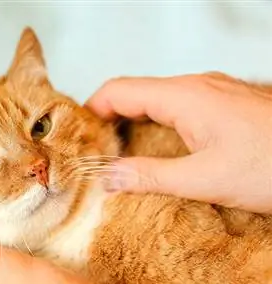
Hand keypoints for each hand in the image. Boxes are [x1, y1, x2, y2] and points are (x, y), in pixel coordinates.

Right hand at [86, 72, 271, 213]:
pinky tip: (158, 152)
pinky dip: (157, 126)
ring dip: (133, 124)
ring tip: (120, 157)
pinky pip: (177, 108)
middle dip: (108, 120)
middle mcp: (195, 86)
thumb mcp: (205, 179)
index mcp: (184, 96)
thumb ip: (150, 176)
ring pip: (156, 100)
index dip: (90, 110)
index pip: (118, 90)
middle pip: (134, 93)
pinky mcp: (223, 105)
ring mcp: (211, 93)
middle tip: (94, 153)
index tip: (77, 137)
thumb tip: (109, 176)